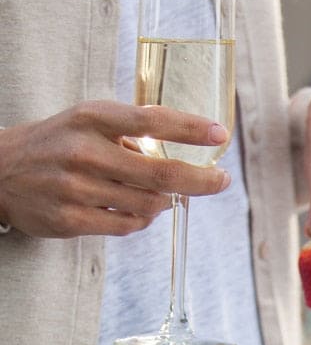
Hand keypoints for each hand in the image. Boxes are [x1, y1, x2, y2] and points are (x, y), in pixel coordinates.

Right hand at [0, 102, 231, 237]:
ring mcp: (77, 188)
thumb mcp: (87, 122)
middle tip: (221, 181)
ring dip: (167, 202)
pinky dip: (142, 220)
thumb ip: (129, 132)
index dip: (190, 128)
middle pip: (160, 173)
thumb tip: (180, 148)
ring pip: (147, 204)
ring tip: (168, 196)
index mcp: (91, 118)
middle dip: (200, 179)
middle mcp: (84, 151)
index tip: (219, 134)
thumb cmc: (56, 144)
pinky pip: (126, 226)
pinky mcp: (71, 220)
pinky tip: (140, 211)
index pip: (150, 120)